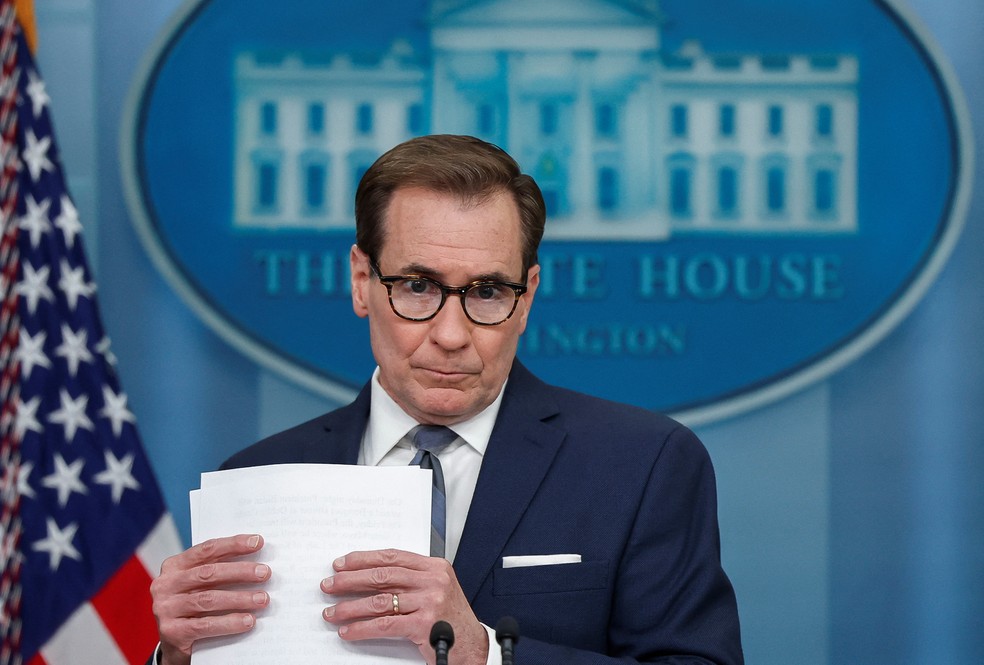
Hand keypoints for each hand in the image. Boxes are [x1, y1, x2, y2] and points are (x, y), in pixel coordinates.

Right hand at [150, 534, 270, 664]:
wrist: (170, 642)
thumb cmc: (191, 605)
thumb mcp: (198, 584)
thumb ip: (217, 570)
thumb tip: (256, 562)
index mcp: (173, 566)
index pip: (207, 550)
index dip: (233, 545)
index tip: (257, 542)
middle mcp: (166, 585)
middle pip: (209, 573)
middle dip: (240, 571)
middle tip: (265, 573)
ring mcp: (166, 608)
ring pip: (208, 599)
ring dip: (240, 598)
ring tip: (262, 599)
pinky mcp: (171, 632)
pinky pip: (205, 625)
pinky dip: (229, 622)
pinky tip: (248, 620)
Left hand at [321, 549, 487, 664]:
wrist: (473, 647)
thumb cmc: (452, 620)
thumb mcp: (437, 590)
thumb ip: (411, 581)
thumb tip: (370, 578)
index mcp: (435, 567)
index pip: (393, 556)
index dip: (364, 559)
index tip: (342, 564)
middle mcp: (433, 580)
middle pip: (382, 575)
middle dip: (350, 580)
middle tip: (330, 585)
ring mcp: (430, 601)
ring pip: (379, 600)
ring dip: (350, 607)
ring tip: (332, 612)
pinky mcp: (424, 624)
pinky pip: (384, 624)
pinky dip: (362, 628)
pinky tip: (348, 630)